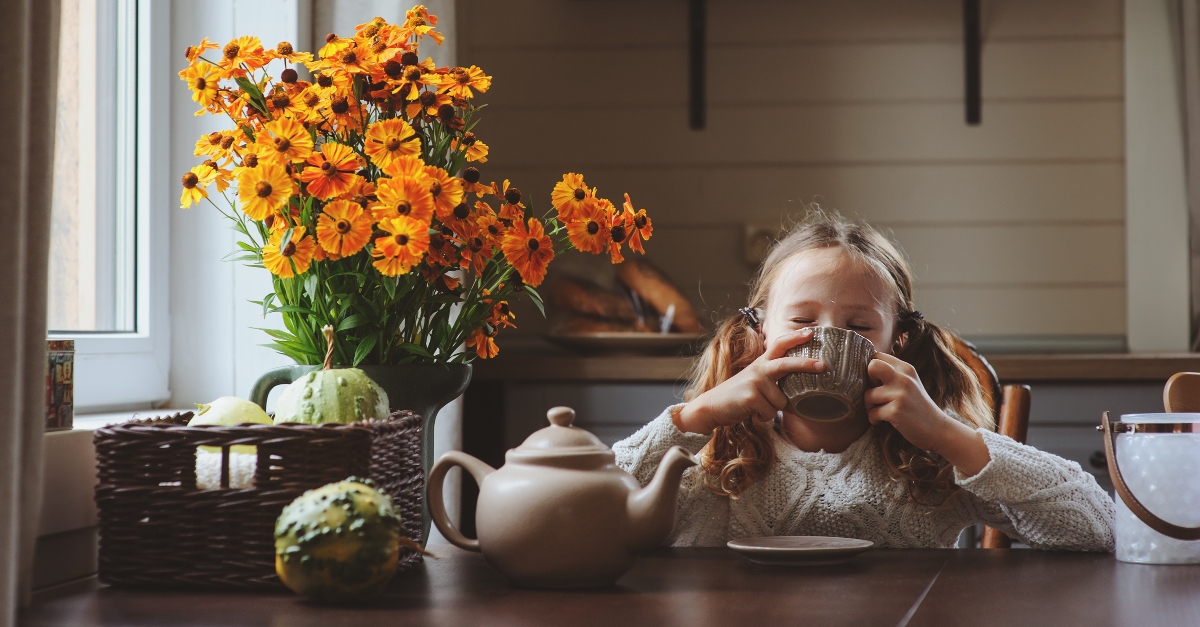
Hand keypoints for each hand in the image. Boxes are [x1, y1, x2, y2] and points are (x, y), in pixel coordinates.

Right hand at [675, 328, 824, 434]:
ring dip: (772, 409)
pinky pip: (771, 412)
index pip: (779, 345)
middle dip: (805, 364)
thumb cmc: (738, 397)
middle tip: (823, 365)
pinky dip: (763, 417)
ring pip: (782, 401)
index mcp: (761, 363)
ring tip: (757, 406)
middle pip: (786, 364)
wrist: (712, 406)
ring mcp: (755, 382)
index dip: (795, 337)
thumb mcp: (754, 381)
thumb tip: (795, 390)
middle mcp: (759, 369)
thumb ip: (772, 379)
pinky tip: (751, 412)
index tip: (811, 332)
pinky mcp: (751, 397)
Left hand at [863, 353, 989, 475]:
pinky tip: (883, 421)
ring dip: (870, 407)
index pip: (877, 356)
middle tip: (875, 393)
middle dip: (867, 381)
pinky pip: (872, 413)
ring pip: (868, 395)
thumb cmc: (917, 407)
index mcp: (906, 368)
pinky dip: (874, 419)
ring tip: (882, 412)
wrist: (937, 429)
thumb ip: (891, 375)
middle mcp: (904, 378)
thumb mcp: (908, 384)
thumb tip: (865, 369)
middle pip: (872, 366)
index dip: (871, 370)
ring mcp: (901, 394)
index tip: (877, 383)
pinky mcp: (896, 410)